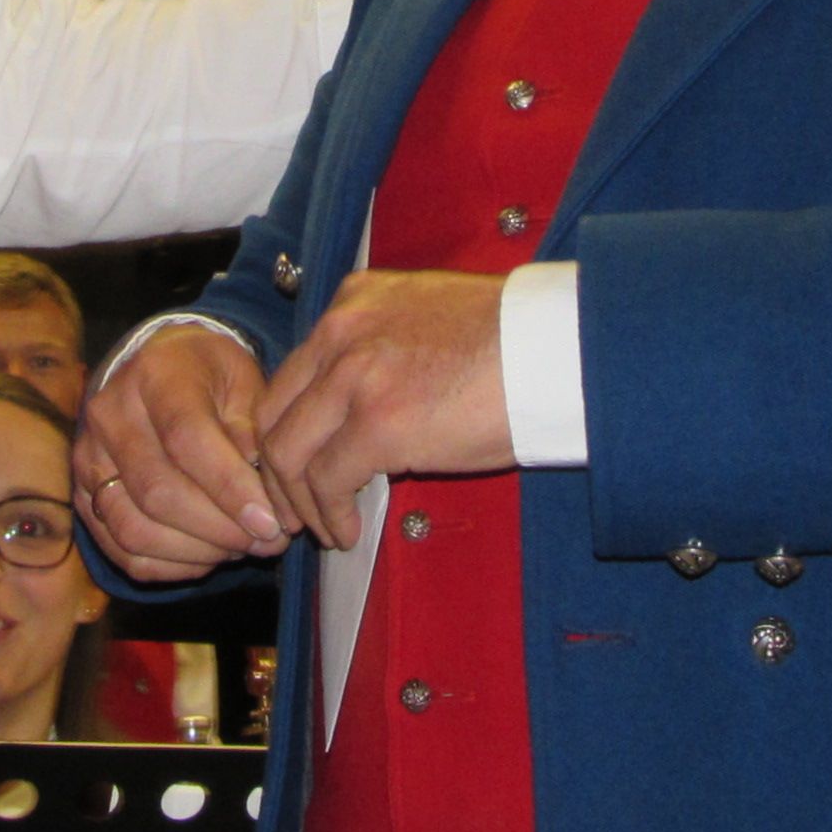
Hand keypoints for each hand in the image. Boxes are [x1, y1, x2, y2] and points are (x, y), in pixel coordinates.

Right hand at [75, 320, 283, 580]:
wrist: (157, 368)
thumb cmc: (210, 378)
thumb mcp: (244, 382)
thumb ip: (253, 432)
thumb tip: (260, 495)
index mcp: (155, 374)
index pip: (186, 439)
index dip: (229, 487)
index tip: (270, 522)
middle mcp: (110, 414)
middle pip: (157, 492)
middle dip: (219, 530)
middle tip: (267, 543)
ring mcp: (89, 458)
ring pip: (134, 530)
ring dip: (197, 553)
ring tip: (241, 549)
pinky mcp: (83, 496)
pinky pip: (122, 551)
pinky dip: (172, 567)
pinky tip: (209, 555)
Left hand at [252, 270, 514, 548]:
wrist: (557, 347)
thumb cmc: (515, 341)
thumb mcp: (430, 319)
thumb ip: (385, 347)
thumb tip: (365, 403)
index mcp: (355, 301)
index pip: (294, 373)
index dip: (288, 429)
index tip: (298, 467)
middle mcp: (342, 330)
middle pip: (274, 413)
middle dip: (276, 472)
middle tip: (293, 508)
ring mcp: (355, 374)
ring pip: (287, 451)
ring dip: (299, 501)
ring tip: (323, 529)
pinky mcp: (378, 421)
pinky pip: (327, 480)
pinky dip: (329, 514)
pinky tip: (347, 530)